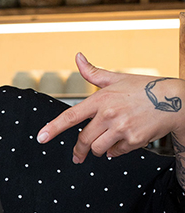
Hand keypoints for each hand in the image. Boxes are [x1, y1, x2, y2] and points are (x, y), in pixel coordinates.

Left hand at [36, 53, 184, 162]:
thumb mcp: (117, 78)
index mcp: (101, 98)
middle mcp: (109, 114)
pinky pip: (115, 153)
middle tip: (78, 155)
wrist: (175, 101)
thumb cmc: (144, 89)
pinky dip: (116, 151)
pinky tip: (123, 141)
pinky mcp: (133, 140)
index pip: (71, 115)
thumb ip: (94, 73)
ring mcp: (121, 128)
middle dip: (79, 150)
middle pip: (83, 140)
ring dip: (99, 150)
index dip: (53, 128)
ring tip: (107, 142)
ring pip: (98, 149)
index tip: (41, 137)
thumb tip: (78, 57)